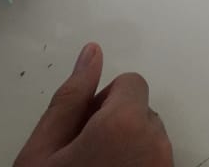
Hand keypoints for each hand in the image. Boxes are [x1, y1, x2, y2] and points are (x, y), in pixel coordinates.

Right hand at [14, 43, 172, 166]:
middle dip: (116, 123)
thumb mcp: (44, 150)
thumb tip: (92, 53)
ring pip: (149, 136)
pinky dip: (138, 162)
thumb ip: (70, 97)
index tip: (84, 128)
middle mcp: (154, 143)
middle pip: (141, 110)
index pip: (131, 82)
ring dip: (127, 145)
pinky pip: (157, 158)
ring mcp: (165, 164)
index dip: (103, 103)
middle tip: (85, 153)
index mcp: (125, 124)